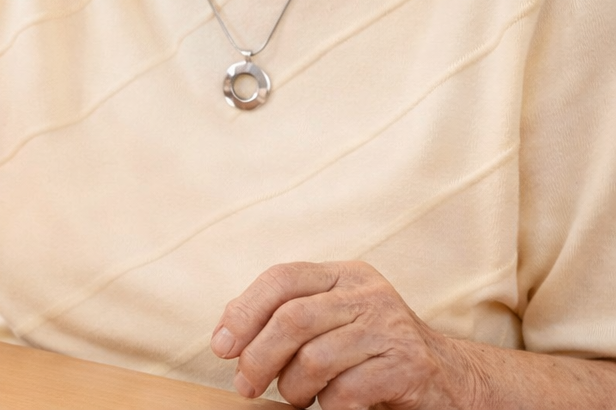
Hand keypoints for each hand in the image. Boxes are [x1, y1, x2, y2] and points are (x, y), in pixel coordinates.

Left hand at [212, 261, 479, 408]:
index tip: (221, 347)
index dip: (243, 312)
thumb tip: (226, 332)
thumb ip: (287, 316)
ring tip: (296, 397)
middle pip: (292, 319)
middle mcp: (368, 293)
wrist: (451, 378)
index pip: (281, 279)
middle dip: (258, 357)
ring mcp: (391, 327)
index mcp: (343, 275)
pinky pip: (347, 390)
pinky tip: (330, 406)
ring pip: (315, 358)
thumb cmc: (373, 351)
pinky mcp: (409, 365)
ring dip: (293, 387)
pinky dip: (328, 405)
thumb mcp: (334, 320)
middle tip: (246, 385)